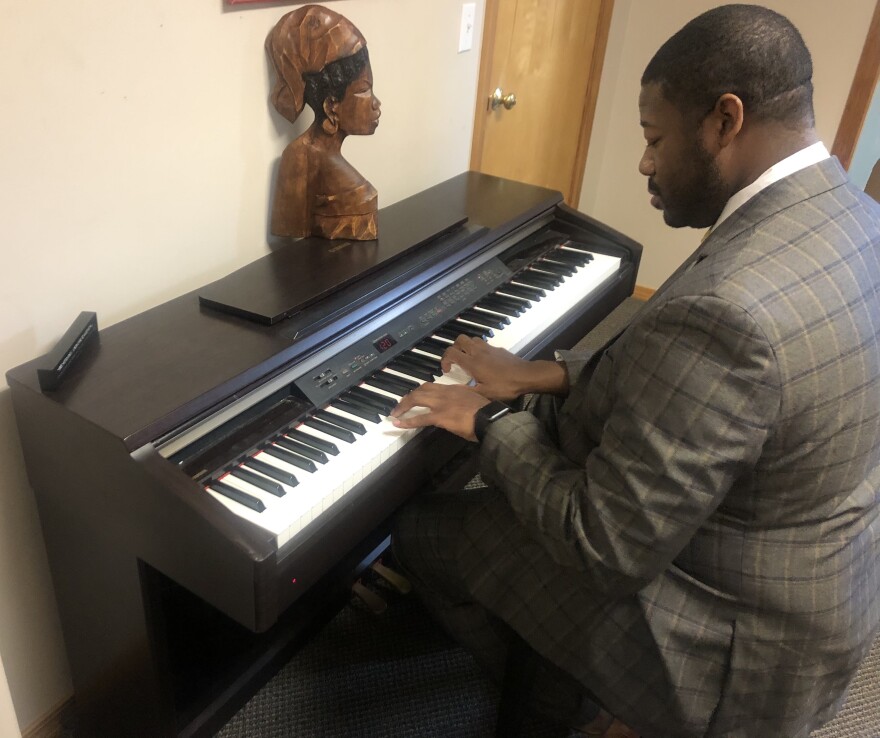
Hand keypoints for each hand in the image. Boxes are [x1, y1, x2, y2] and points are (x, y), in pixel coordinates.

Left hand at [389, 383, 489, 440]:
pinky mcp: (439, 416)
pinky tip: (398, 423)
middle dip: (409, 396)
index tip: (416, 396)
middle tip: (401, 404)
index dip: (422, 391)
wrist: (491, 418)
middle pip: (422, 389)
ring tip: (395, 412)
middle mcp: (446, 392)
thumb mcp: (476, 402)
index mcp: (456, 389)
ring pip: (417, 399)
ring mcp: (441, 403)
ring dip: (404, 405)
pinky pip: (419, 418)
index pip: (434, 386)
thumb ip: (466, 402)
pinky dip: (407, 420)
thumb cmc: (488, 413)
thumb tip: (462, 409)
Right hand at [441, 335, 567, 400]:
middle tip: (455, 361)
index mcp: (472, 363)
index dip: (444, 360)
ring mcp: (489, 348)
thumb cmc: (505, 386)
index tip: (447, 371)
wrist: (526, 376)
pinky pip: (483, 344)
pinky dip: (478, 349)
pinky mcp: (498, 349)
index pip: (451, 353)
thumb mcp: (484, 394)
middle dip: (454, 348)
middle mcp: (478, 352)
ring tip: (467, 359)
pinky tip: (483, 361)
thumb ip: (467, 391)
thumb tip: (453, 391)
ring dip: (466, 347)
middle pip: (460, 340)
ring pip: (472, 339)